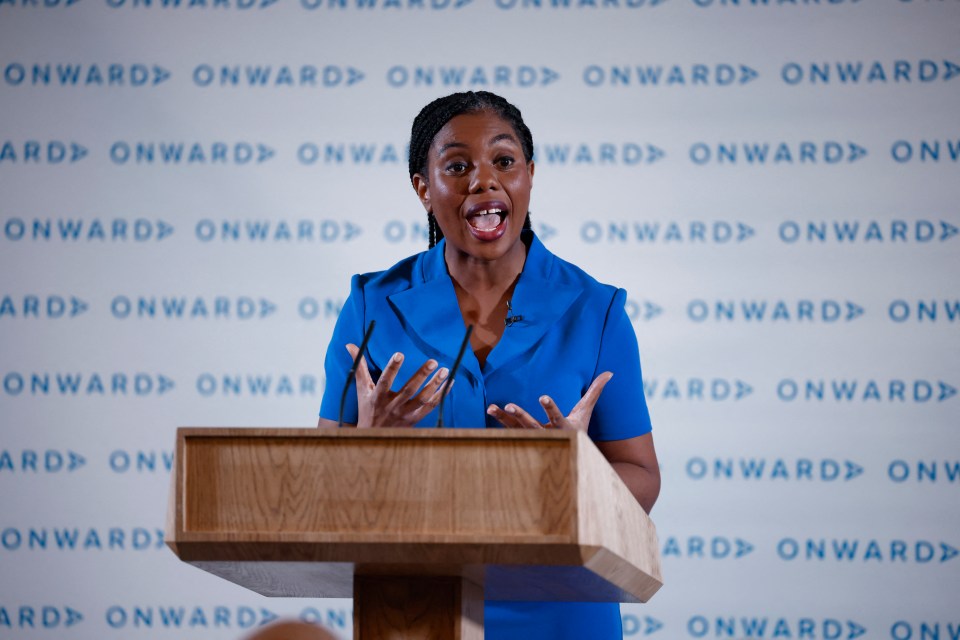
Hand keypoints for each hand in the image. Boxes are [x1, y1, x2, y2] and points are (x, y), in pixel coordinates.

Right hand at [346, 344, 450, 427]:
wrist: (373, 437)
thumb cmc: (367, 409)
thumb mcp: (361, 389)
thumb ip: (359, 366)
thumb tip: (350, 345)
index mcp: (377, 397)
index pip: (384, 381)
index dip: (391, 368)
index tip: (399, 354)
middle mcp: (392, 406)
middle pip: (409, 390)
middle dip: (421, 375)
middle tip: (433, 361)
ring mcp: (405, 414)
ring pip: (422, 399)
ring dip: (435, 385)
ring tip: (445, 370)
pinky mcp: (415, 419)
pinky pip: (431, 407)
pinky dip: (441, 395)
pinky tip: (450, 383)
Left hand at [486, 371, 612, 431]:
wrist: (568, 456)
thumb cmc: (578, 431)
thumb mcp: (586, 413)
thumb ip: (595, 392)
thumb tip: (610, 372)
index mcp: (563, 427)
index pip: (556, 416)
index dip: (550, 407)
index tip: (542, 396)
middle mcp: (547, 435)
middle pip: (532, 425)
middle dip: (521, 416)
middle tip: (511, 405)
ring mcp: (533, 438)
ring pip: (516, 428)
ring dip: (504, 418)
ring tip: (492, 408)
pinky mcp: (523, 437)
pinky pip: (509, 429)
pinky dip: (500, 420)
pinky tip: (491, 410)